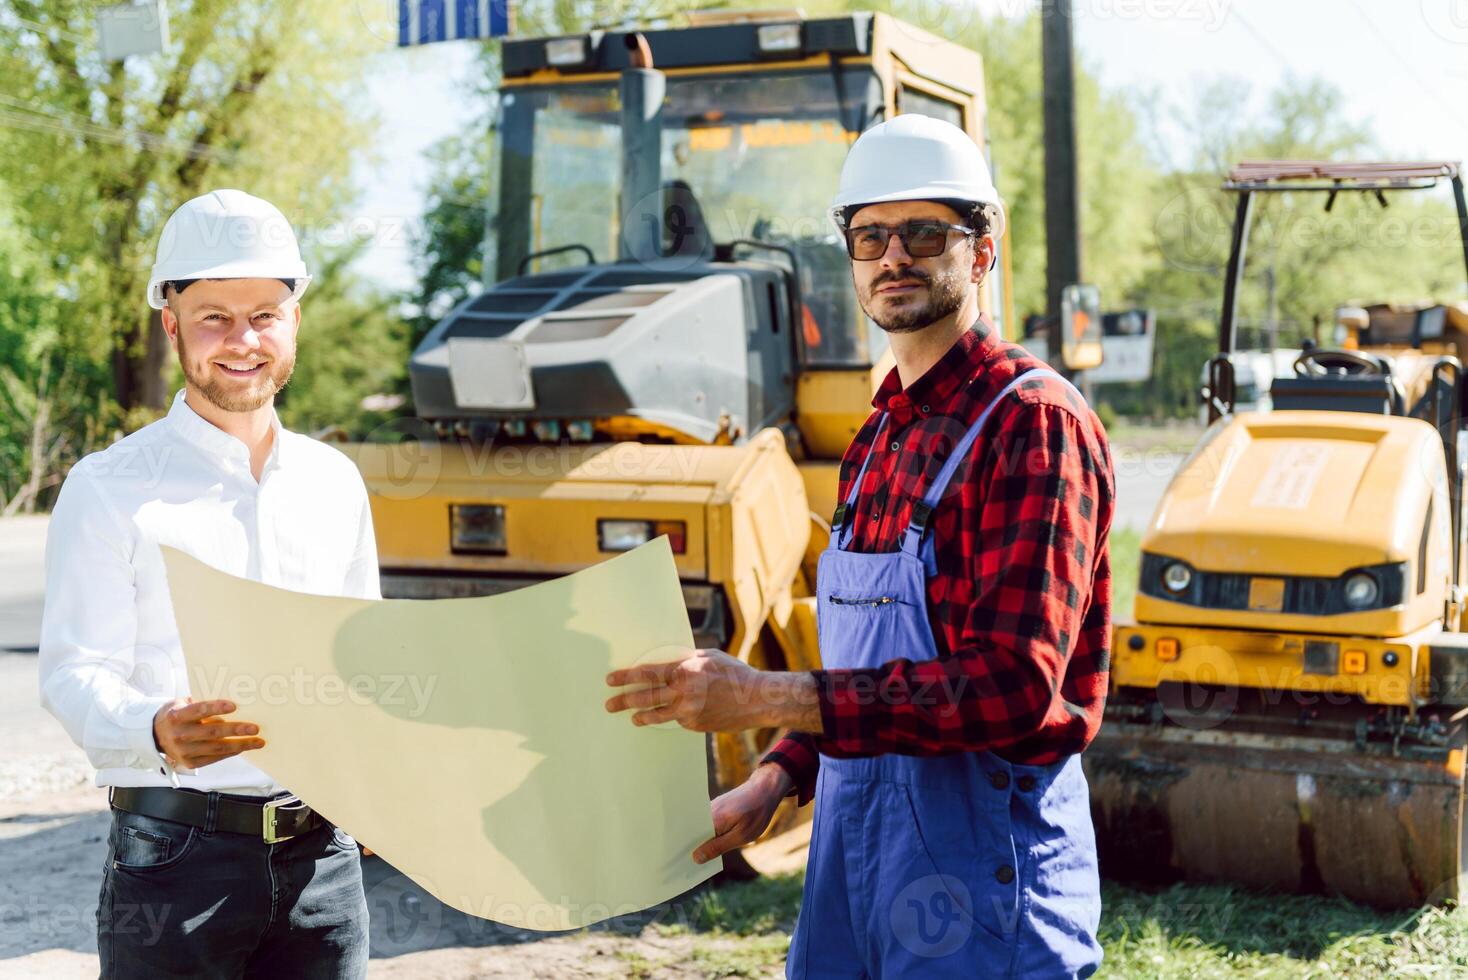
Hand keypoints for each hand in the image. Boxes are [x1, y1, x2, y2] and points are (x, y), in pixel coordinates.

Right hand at [152, 698, 264, 769]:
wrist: (154, 734)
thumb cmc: (177, 714)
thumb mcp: (183, 703)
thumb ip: (203, 703)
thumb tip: (234, 702)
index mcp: (177, 716)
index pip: (199, 710)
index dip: (216, 708)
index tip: (234, 706)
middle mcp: (179, 734)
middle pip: (212, 732)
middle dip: (236, 730)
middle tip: (255, 728)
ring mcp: (184, 751)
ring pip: (217, 748)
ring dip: (240, 745)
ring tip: (257, 741)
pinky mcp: (189, 763)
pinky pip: (214, 758)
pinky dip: (231, 753)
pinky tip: (243, 747)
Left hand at [604, 648, 782, 731]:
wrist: (757, 699)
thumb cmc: (735, 672)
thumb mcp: (709, 657)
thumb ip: (686, 660)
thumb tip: (668, 662)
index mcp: (685, 670)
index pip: (647, 673)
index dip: (626, 677)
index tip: (611, 680)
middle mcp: (684, 692)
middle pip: (645, 697)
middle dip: (624, 700)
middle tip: (609, 704)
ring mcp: (689, 712)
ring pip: (657, 715)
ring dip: (641, 716)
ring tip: (632, 717)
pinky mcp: (695, 726)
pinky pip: (678, 720)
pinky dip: (675, 716)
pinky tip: (676, 714)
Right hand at [693, 763, 791, 863]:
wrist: (764, 790)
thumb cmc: (756, 814)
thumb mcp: (740, 836)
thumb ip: (717, 847)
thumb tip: (696, 858)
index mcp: (710, 820)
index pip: (689, 838)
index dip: (684, 853)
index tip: (679, 867)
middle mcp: (706, 812)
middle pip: (692, 834)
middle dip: (689, 850)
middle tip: (686, 868)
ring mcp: (709, 809)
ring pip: (699, 830)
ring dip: (699, 842)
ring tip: (697, 861)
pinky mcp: (714, 808)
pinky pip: (706, 824)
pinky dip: (707, 834)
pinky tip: (710, 845)